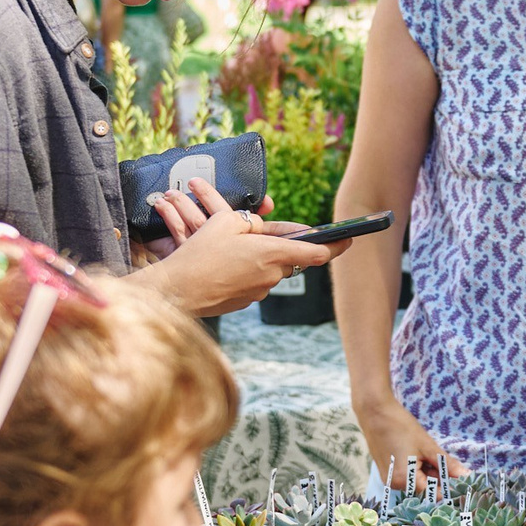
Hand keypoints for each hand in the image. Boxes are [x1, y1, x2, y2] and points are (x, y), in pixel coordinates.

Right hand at [132, 186, 337, 315]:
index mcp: (272, 253)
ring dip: (262, 258)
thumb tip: (261, 229)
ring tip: (232, 250)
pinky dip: (247, 271)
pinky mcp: (247, 302)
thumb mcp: (224, 223)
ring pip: (271, 269)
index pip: (318, 252)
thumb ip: (251, 223)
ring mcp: (260, 291)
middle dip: (284, 246)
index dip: (336, 245)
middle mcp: (272, 275)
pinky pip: (256, 281)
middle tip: (263, 235)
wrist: (177, 291)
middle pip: (291, 258)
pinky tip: (225, 265)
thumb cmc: (199, 254)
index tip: (349, 239)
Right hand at [355, 395, 458, 484]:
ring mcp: (390, 479)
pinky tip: (423, 455)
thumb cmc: (401, 427)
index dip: (450, 489)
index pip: (434, 494)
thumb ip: (448, 465)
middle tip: (453, 465)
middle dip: (441, 478)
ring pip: (418, 482)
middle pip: (426, 489)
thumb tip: (467, 477)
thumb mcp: (428, 446)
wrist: (375, 413)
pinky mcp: (388, 472)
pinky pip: (409, 476)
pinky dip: (420, 469)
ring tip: (432, 454)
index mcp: (405, 480)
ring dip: (431, 473)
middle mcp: (395, 485)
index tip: (464, 482)